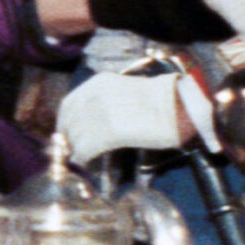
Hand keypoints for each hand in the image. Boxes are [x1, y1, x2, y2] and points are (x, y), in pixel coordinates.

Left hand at [57, 73, 191, 162]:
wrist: (180, 105)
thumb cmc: (159, 100)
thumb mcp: (124, 91)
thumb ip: (103, 102)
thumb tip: (87, 121)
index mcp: (99, 83)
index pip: (69, 105)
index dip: (64, 122)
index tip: (64, 133)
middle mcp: (96, 95)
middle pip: (70, 121)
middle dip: (67, 138)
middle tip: (69, 150)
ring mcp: (103, 112)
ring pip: (77, 136)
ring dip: (75, 149)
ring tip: (78, 158)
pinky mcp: (112, 131)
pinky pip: (88, 147)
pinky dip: (83, 156)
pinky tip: (85, 161)